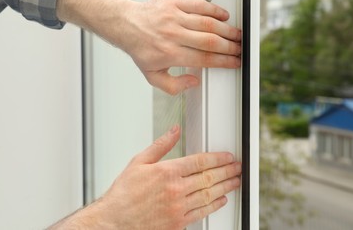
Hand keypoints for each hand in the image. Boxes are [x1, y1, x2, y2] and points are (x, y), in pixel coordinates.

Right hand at [49, 125, 240, 228]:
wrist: (115, 220)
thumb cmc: (124, 193)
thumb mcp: (139, 162)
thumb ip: (160, 145)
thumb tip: (174, 130)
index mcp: (167, 172)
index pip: (200, 162)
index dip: (218, 158)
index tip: (227, 157)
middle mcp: (175, 189)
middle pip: (209, 178)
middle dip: (227, 171)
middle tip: (237, 167)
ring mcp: (178, 207)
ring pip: (209, 195)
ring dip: (225, 187)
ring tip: (235, 181)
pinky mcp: (178, 222)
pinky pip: (202, 212)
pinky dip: (214, 205)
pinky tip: (221, 200)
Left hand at [121, 0, 241, 94]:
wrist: (126, 25)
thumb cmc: (140, 49)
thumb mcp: (153, 76)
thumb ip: (173, 86)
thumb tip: (193, 82)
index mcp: (169, 54)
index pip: (204, 59)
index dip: (223, 62)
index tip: (234, 62)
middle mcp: (173, 35)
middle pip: (210, 41)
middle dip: (230, 47)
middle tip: (239, 49)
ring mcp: (174, 18)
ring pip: (208, 23)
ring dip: (226, 30)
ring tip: (237, 35)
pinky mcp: (174, 3)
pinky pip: (199, 5)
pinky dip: (214, 10)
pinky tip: (224, 16)